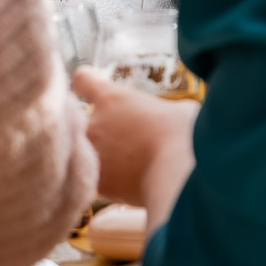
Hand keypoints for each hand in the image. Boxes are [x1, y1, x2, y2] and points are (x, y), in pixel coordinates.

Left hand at [72, 69, 197, 208]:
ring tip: (130, 164)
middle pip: (79, 119)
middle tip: (119, 136)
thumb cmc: (186, 135)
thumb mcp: (178, 110)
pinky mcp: (99, 184)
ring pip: (88, 152)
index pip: (82, 81)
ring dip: (103, 155)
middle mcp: (94, 124)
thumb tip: (171, 119)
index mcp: (111, 98)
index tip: (90, 88)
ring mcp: (93, 154)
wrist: (179, 174)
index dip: (87, 84)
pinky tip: (133, 182)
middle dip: (95, 126)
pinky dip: (113, 180)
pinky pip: (100, 178)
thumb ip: (161, 112)